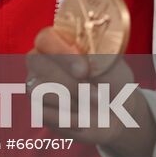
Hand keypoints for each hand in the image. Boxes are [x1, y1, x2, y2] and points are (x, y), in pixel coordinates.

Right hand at [26, 27, 155, 156]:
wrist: (119, 114)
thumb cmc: (113, 83)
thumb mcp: (111, 65)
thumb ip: (94, 57)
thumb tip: (81, 65)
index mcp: (59, 42)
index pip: (45, 39)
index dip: (61, 53)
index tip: (84, 70)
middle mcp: (42, 60)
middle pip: (36, 63)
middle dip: (68, 82)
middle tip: (96, 95)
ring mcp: (37, 84)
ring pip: (37, 88)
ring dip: (69, 101)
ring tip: (91, 105)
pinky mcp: (38, 108)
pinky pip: (42, 112)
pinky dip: (67, 117)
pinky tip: (81, 117)